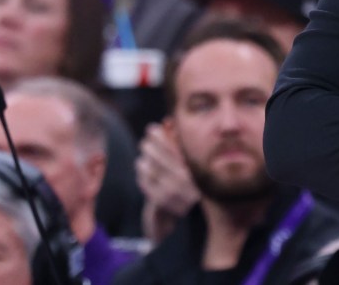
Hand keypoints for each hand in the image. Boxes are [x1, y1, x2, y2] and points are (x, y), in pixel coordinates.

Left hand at [136, 124, 198, 240]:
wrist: (181, 218)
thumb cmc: (184, 183)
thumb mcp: (184, 163)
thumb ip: (178, 142)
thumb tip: (168, 121)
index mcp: (196, 168)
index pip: (174, 146)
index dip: (161, 136)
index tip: (152, 128)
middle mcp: (188, 180)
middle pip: (162, 156)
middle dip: (150, 146)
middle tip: (144, 142)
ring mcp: (174, 192)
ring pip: (151, 169)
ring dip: (144, 160)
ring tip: (143, 157)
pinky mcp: (162, 202)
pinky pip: (146, 183)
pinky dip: (142, 175)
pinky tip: (142, 171)